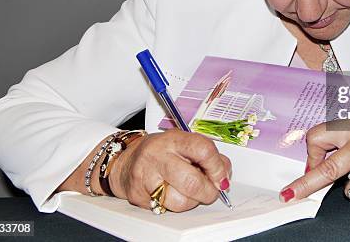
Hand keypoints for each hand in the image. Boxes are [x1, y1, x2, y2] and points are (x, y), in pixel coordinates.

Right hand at [109, 130, 231, 211]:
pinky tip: (173, 194)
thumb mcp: (183, 143)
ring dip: (192, 201)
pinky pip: (166, 209)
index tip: (222, 176)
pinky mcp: (139, 196)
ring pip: (180, 201)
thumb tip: (224, 174)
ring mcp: (146, 177)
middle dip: (209, 191)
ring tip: (190, 192)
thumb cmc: (160, 151)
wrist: (126, 160)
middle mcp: (158, 156)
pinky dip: (175, 205)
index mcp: (174, 140)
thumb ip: (206, 154)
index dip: (218, 167)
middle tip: (212, 191)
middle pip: (192, 182)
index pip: (203, 151)